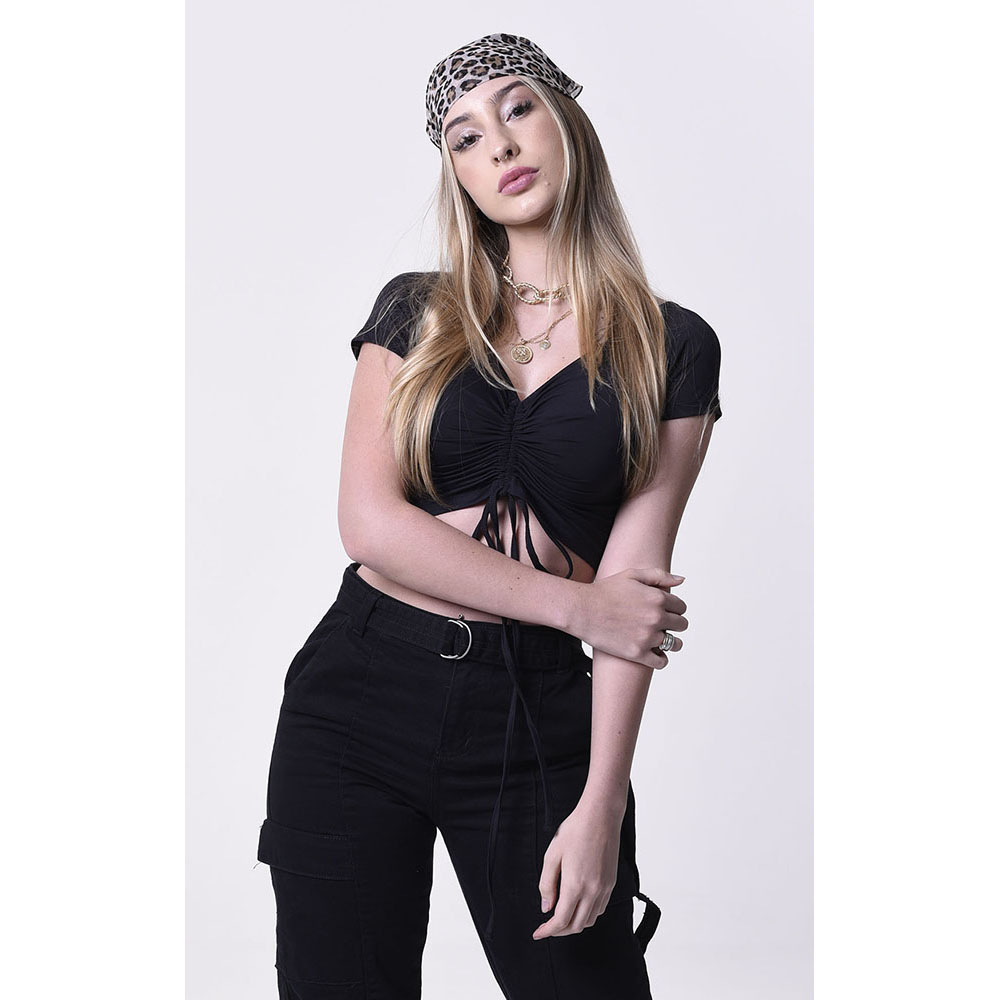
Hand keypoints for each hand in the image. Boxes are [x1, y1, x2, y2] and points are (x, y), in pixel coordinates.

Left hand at [531, 795, 625, 939]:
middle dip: (559, 931)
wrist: (601, 816)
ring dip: (574, 924)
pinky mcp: (611, 883)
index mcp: (575, 885)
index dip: (548, 931)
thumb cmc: (575, 830)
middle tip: (547, 927)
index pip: (561, 920)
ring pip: (590, 920)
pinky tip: (578, 906)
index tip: (538, 933)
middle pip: (576, 926)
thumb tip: (546, 908)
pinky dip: (587, 915)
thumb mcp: (552, 855)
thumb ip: (547, 884)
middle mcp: (593, 891)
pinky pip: (600, 909)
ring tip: (561, 917)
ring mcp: (605, 888)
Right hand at [569, 567, 687, 668]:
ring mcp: (648, 637)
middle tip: (662, 625)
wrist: (581, 610)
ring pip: (675, 644)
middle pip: (681, 625)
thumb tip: (681, 580)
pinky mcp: (638, 653)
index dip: (675, 609)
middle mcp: (656, 618)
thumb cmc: (604, 590)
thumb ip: (659, 576)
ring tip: (660, 640)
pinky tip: (654, 653)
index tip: (666, 611)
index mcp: (658, 598)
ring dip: (672, 642)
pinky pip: (661, 661)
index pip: (681, 607)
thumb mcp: (632, 575)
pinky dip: (661, 659)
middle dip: (674, 624)